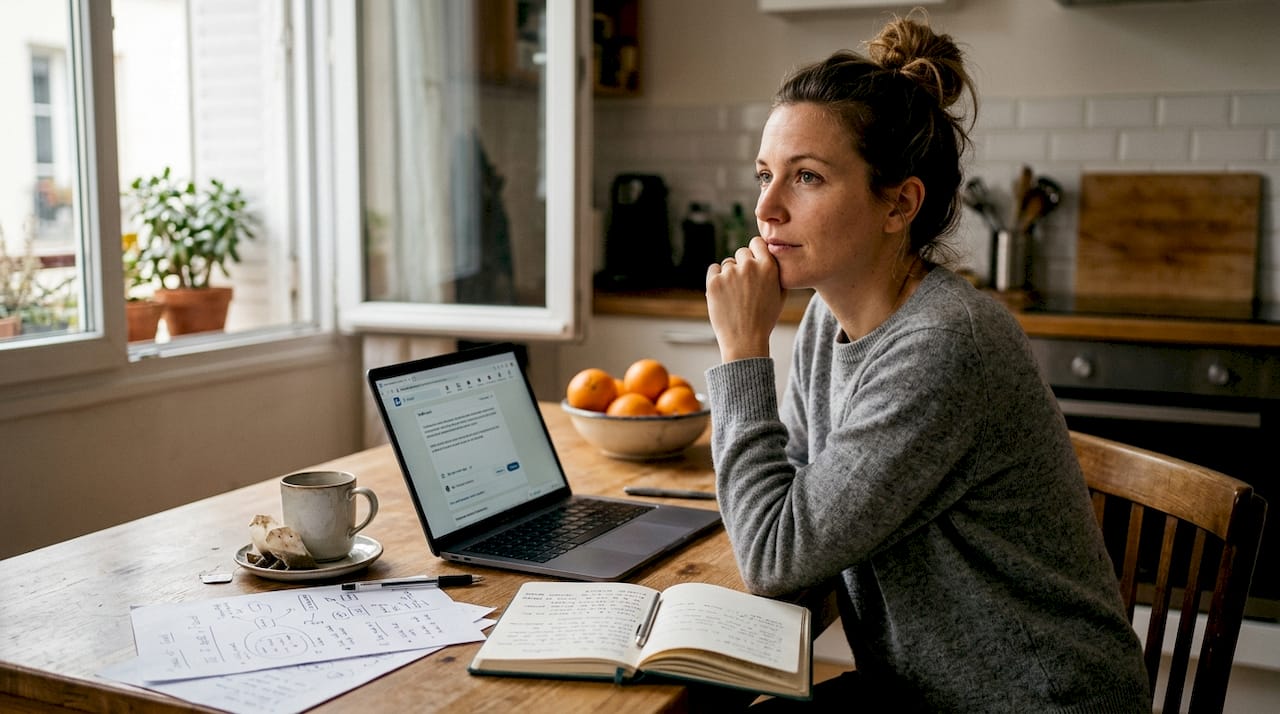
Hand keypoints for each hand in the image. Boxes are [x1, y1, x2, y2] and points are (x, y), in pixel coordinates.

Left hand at [705, 236, 784, 362]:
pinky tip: (723, 294)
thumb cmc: (764, 319)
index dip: (754, 252)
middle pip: (741, 252)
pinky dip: (716, 279)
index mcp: (768, 267)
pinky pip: (713, 270)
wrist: (745, 340)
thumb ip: (776, 271)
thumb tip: (769, 253)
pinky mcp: (713, 282)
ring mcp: (730, 274)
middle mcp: (749, 266)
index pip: (757, 243)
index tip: (753, 262)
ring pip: (727, 263)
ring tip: (735, 295)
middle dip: (742, 265)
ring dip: (729, 274)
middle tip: (744, 285)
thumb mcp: (780, 295)